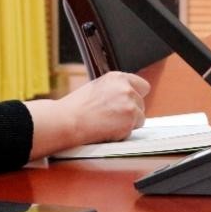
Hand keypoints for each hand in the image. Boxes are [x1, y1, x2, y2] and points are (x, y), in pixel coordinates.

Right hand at [26, 71, 149, 159]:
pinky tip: (106, 130)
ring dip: (127, 123)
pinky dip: (122, 134)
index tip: (129, 103)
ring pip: (139, 118)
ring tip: (107, 123)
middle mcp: (127, 89)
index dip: (136, 96)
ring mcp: (130, 104)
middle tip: (111, 117)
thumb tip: (127, 98)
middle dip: (131, 112)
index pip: (142, 86)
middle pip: (141, 104)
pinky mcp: (130, 120)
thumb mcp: (97, 88)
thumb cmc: (76, 108)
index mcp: (118, 78)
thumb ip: (115, 91)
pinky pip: (132, 131)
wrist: (68, 121)